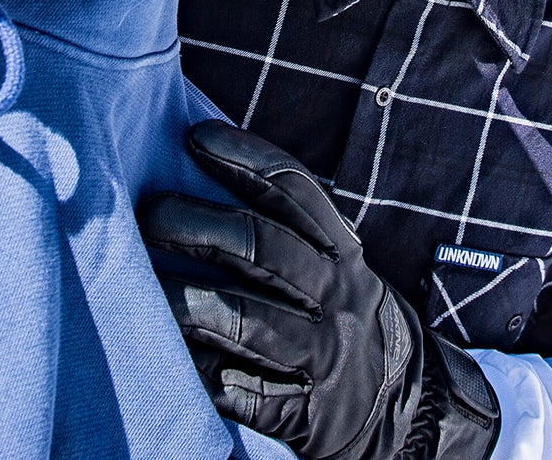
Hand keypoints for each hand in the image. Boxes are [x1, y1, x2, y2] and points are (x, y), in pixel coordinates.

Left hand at [140, 121, 498, 459]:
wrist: (407, 410)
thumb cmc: (340, 319)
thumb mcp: (335, 267)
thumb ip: (286, 228)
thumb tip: (202, 162)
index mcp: (342, 253)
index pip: (295, 192)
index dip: (245, 159)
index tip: (194, 138)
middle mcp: (336, 298)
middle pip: (264, 249)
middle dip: (200, 225)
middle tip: (150, 212)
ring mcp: (323, 358)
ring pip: (249, 321)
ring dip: (190, 301)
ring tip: (145, 287)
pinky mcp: (306, 414)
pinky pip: (245, 393)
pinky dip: (206, 373)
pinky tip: (171, 357)